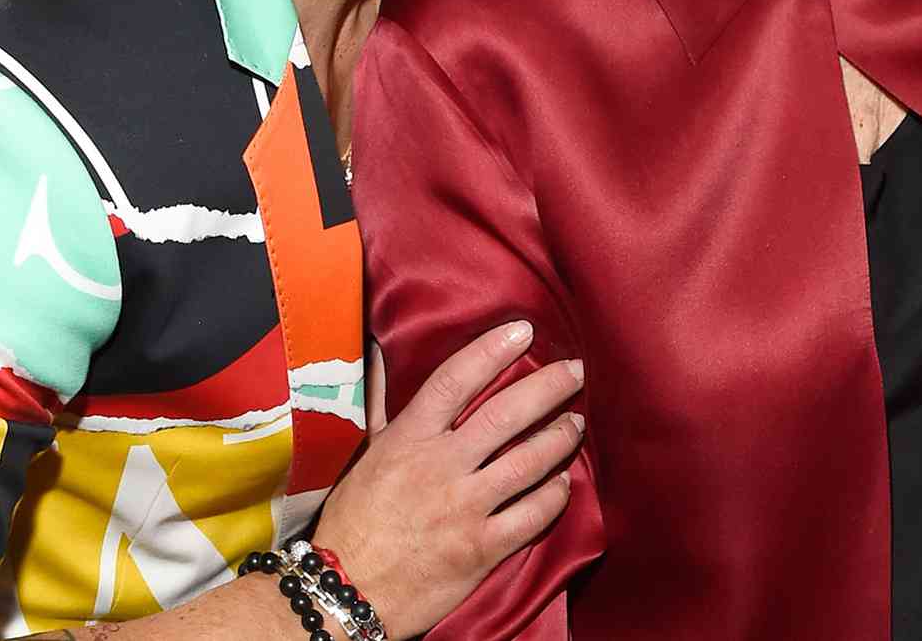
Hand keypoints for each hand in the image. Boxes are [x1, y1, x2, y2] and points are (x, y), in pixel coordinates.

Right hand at [314, 321, 584, 638]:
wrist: (345, 591)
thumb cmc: (353, 519)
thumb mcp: (362, 453)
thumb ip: (378, 400)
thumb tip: (378, 350)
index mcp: (409, 439)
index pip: (456, 379)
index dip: (492, 350)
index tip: (524, 330)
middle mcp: (440, 466)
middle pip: (506, 415)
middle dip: (548, 387)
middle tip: (576, 371)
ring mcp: (464, 508)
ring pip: (528, 462)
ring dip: (559, 438)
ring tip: (576, 424)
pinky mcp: (481, 549)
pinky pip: (532, 515)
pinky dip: (554, 496)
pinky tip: (564, 483)